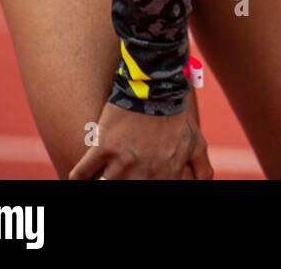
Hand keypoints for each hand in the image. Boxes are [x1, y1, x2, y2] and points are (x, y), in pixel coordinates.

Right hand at [70, 88, 212, 179]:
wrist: (156, 87)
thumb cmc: (177, 117)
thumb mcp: (197, 143)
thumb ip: (201, 170)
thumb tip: (198, 186)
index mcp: (167, 173)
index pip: (158, 192)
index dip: (150, 187)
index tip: (141, 180)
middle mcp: (144, 172)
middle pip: (129, 189)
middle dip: (127, 182)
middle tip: (123, 173)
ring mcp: (122, 161)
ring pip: (106, 185)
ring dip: (105, 180)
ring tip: (105, 175)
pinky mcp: (102, 147)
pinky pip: (81, 173)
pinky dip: (78, 178)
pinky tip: (79, 179)